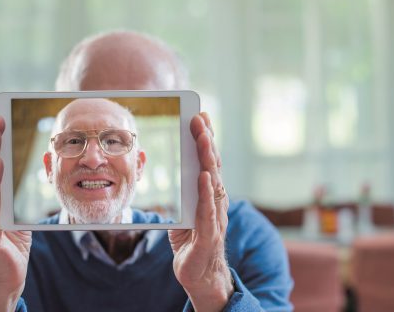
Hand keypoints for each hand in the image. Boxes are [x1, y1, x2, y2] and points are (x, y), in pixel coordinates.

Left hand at [168, 112, 232, 311]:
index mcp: (208, 196)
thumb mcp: (185, 213)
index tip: (200, 117)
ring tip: (203, 138)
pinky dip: (206, 193)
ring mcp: (215, 217)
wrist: (201, 276)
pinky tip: (203, 177)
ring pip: (213, 183)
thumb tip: (177, 173)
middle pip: (212, 166)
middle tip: (200, 118)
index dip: (205, 140)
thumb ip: (185, 194)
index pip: (208, 163)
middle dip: (206, 141)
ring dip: (208, 159)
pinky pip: (208, 211)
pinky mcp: (209, 235)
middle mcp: (216, 202)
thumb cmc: (192, 243)